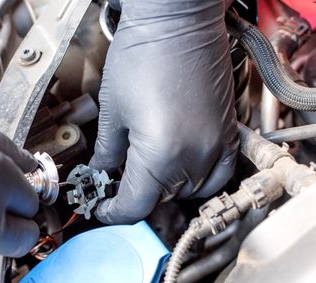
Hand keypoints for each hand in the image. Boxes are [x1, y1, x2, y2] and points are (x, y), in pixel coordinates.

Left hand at [90, 0, 238, 223]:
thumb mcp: (113, 110)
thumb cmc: (143, 55)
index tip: (102, 208)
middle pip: (161, 200)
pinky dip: (198, 181)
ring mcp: (214, 145)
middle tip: (116, 186)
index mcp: (160, 155)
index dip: (113, 212)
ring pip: (189, 191)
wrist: (177, 22)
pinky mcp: (226, 133)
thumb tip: (103, 172)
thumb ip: (107, 152)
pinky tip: (180, 171)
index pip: (135, 206)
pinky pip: (217, 174)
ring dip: (164, 190)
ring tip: (145, 175)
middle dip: (135, 197)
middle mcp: (193, 157)